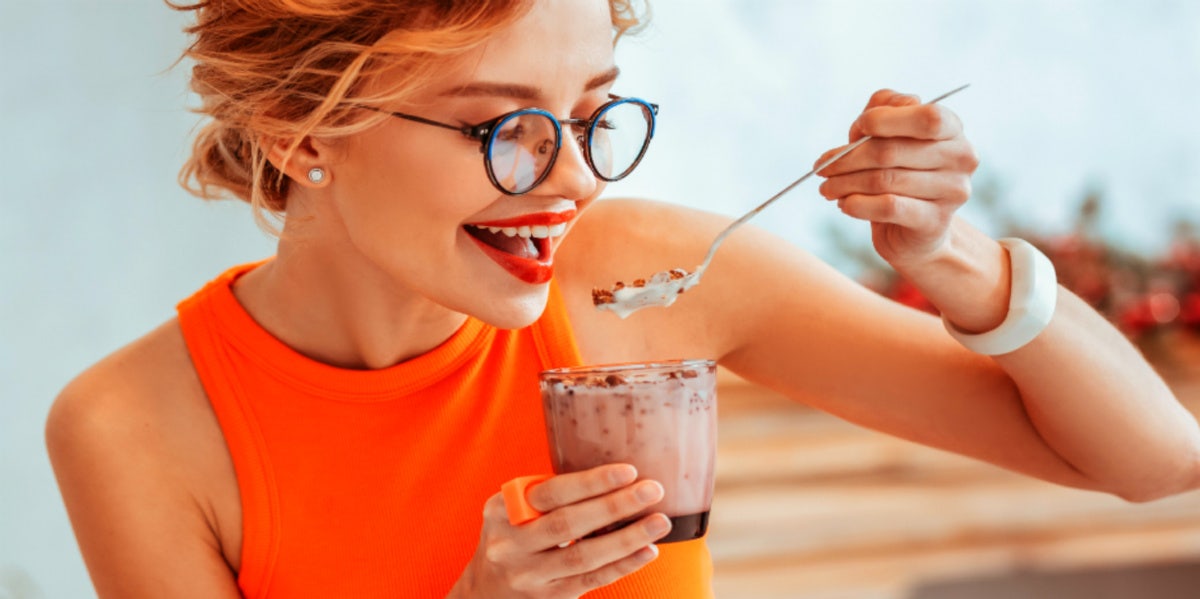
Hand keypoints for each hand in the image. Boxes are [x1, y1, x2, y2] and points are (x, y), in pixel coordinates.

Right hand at [449, 464, 671, 598]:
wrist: (486, 591)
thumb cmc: (514, 536)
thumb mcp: (513, 510)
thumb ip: (548, 495)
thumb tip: (615, 475)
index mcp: (503, 510)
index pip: (549, 493)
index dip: (590, 483)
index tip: (627, 471)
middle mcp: (511, 544)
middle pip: (568, 524)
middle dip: (615, 505)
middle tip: (652, 490)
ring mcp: (529, 575)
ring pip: (583, 556)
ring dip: (627, 538)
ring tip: (659, 522)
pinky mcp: (548, 598)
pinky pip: (591, 580)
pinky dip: (622, 565)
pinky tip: (647, 551)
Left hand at [815, 89, 979, 266]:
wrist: (914, 228)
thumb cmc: (899, 170)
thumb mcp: (888, 132)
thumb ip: (882, 110)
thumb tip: (869, 119)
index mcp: (952, 129)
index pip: (926, 117)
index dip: (886, 120)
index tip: (856, 128)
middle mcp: (960, 157)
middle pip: (892, 151)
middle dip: (848, 158)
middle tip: (822, 167)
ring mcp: (952, 191)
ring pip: (885, 180)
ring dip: (845, 183)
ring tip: (827, 187)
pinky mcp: (935, 221)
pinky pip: (889, 207)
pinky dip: (858, 204)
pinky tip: (843, 204)